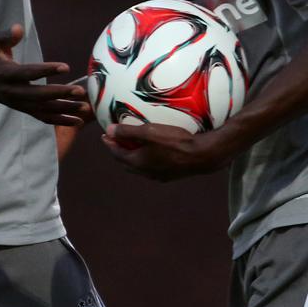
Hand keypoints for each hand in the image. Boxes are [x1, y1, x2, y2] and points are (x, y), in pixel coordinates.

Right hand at [0, 25, 89, 125]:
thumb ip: (5, 36)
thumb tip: (18, 29)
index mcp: (6, 74)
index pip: (28, 73)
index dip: (46, 70)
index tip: (65, 67)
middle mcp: (12, 92)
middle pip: (39, 96)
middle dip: (60, 95)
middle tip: (80, 92)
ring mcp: (17, 103)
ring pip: (43, 110)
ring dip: (64, 111)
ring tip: (84, 110)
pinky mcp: (21, 108)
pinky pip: (41, 116)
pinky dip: (59, 120)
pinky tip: (76, 121)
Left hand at [101, 122, 230, 180]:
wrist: (202, 155)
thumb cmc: (175, 142)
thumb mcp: (149, 132)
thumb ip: (128, 132)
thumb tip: (109, 131)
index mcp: (138, 163)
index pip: (117, 154)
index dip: (110, 144)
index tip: (105, 135)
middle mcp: (146, 172)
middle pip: (126, 162)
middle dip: (119, 151)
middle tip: (116, 140)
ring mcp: (159, 175)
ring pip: (139, 166)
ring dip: (133, 156)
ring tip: (132, 145)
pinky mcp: (170, 174)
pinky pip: (151, 167)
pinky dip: (145, 159)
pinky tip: (152, 151)